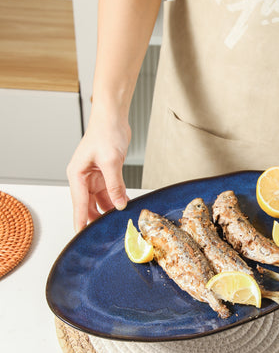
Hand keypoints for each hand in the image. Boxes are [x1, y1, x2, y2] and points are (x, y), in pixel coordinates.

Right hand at [67, 113, 130, 230]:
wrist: (113, 117)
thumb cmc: (105, 132)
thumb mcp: (110, 161)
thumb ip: (114, 185)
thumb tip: (118, 204)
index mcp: (77, 174)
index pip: (78, 203)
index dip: (81, 220)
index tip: (81, 235)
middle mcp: (83, 178)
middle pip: (89, 205)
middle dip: (98, 217)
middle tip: (108, 230)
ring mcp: (94, 177)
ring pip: (101, 200)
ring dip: (110, 208)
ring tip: (120, 219)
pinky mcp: (105, 174)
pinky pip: (110, 192)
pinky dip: (118, 198)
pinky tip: (126, 203)